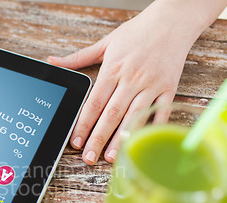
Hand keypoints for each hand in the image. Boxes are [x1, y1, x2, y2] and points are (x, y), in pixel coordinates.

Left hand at [48, 1, 203, 164]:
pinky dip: (151, 129)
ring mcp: (152, 85)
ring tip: (111, 158)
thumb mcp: (105, 43)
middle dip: (99, 138)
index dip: (84, 124)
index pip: (94, 102)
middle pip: (112, 114)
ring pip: (134, 117)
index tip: (75, 141)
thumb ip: (78, 57)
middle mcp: (132, 79)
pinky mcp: (169, 89)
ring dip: (122, 139)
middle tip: (89, 158)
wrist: (173, 21)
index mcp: (113, 69)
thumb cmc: (137, 32)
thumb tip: (52, 61)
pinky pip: (160, 112)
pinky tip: (141, 144)